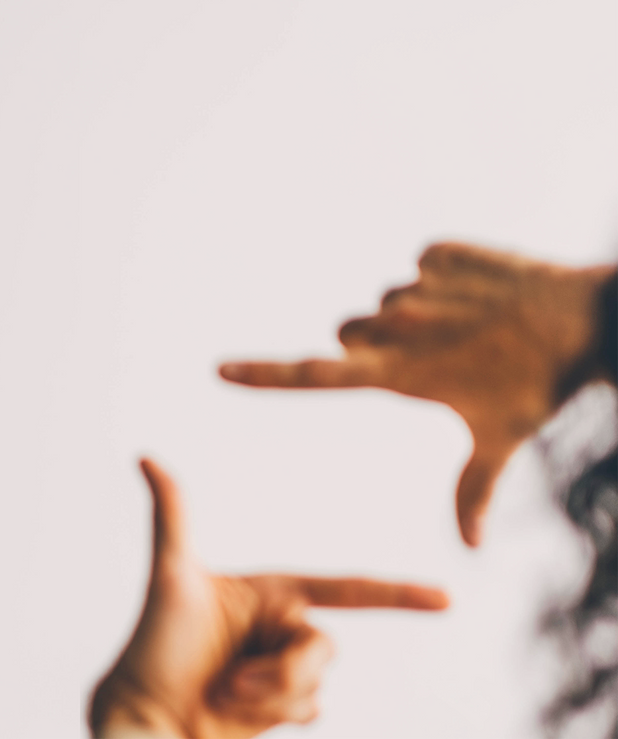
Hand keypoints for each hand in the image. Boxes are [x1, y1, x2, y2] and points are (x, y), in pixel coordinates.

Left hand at [90, 460, 447, 738]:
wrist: (147, 718)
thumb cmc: (152, 647)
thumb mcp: (169, 577)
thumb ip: (171, 516)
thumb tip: (146, 455)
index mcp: (268, 594)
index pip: (344, 590)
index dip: (398, 595)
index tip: (448, 600)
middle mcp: (280, 627)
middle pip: (325, 647)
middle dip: (282, 672)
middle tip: (230, 682)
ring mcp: (282, 667)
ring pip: (317, 684)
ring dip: (272, 697)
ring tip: (224, 695)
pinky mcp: (281, 706)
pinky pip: (311, 710)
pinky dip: (279, 715)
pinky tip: (242, 714)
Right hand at [218, 242, 611, 545]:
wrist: (591, 319)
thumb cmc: (542, 387)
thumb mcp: (502, 438)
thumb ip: (474, 491)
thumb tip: (472, 549)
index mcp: (401, 373)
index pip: (316, 377)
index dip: (264, 376)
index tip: (219, 369)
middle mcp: (399, 326)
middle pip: (350, 332)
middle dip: (371, 344)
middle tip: (431, 357)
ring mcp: (418, 285)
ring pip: (388, 299)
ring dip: (411, 312)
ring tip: (468, 327)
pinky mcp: (440, 251)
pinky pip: (422, 264)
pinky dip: (443, 277)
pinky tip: (482, 294)